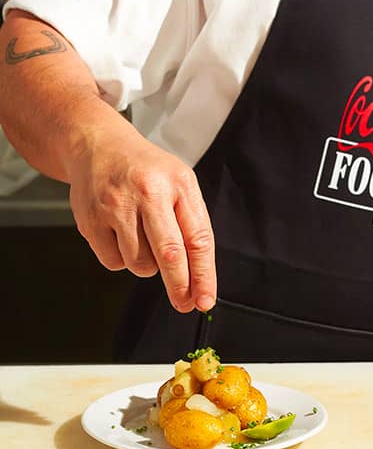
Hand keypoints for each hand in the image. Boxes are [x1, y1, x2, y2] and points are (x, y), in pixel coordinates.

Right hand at [66, 133, 215, 311]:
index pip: (198, 239)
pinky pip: (112, 262)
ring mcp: (115, 207)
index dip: (204, 275)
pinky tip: (122, 237)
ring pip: (139, 263)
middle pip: (169, 254)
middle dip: (179, 286)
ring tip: (145, 241)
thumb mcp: (181, 184)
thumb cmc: (147, 170)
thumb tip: (197, 275)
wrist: (97, 145)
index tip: (206, 300)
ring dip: (147, 266)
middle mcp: (147, 194)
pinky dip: (121, 260)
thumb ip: (192, 224)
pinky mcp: (89, 219)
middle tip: (185, 304)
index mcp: (178, 184)